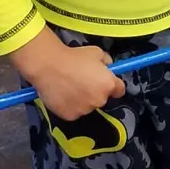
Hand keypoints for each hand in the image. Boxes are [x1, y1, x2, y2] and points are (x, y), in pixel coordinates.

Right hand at [8, 26, 125, 120]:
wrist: (50, 66)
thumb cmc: (74, 57)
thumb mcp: (96, 52)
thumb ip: (106, 61)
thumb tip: (108, 67)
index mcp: (108, 84)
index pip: (119, 90)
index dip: (113, 85)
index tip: (105, 82)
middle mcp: (100, 100)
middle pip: (102, 98)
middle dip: (96, 91)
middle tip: (83, 81)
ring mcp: (85, 110)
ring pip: (87, 106)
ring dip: (83, 99)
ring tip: (70, 86)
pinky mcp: (71, 116)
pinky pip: (74, 111)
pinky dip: (70, 105)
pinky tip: (62, 94)